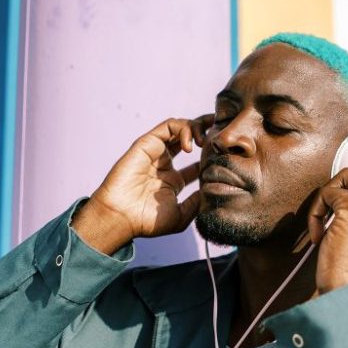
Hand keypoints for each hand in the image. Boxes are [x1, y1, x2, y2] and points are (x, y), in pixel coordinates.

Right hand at [72, 115, 214, 254]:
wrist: (122, 216)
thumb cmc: (147, 220)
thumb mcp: (181, 215)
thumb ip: (197, 203)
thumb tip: (213, 190)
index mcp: (172, 181)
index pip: (196, 162)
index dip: (210, 156)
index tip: (225, 154)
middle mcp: (164, 164)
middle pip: (189, 139)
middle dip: (207, 132)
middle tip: (221, 133)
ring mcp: (156, 152)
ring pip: (180, 128)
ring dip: (197, 128)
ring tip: (204, 142)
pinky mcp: (148, 143)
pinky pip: (169, 126)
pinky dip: (183, 129)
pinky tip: (190, 145)